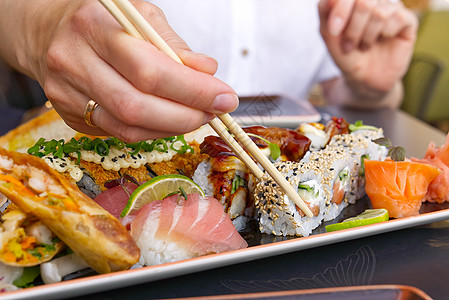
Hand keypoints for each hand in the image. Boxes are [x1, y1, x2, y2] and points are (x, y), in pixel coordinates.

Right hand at [0, 0, 237, 141]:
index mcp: (93, 26)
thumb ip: (174, 45)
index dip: (192, 89)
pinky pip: (119, 134)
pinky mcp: (68, 116)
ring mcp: (65, 94)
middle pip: (137, 106)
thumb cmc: (102, 21)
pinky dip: (153, 132)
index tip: (225, 96)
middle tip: (215, 111)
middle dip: (186, 115)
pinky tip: (171, 121)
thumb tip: (208, 72)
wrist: (47, 32)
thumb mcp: (140, 16)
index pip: (149, 69)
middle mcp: (73, 62)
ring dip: (172, 128)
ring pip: (128, 128)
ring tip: (198, 116)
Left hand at [318, 0, 417, 95]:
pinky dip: (385, 34)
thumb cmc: (346, 54)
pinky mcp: (407, 19)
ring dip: (367, 36)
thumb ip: (325, 10)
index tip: (333, 31)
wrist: (363, 78)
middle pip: (364, 2)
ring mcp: (391, 8)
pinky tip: (383, 40)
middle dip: (353, 28)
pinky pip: (398, 18)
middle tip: (349, 45)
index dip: (340, 10)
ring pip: (379, 12)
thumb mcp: (329, 35)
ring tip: (364, 46)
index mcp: (353, 1)